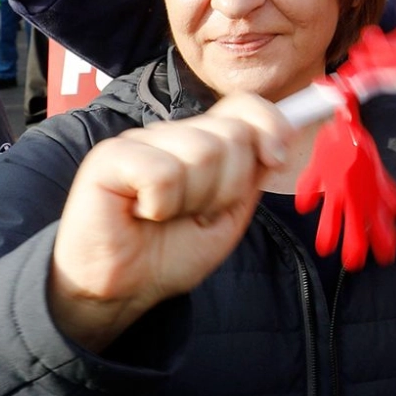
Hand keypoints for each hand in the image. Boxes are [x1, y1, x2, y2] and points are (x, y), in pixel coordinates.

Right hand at [49, 95, 300, 352]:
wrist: (127, 289)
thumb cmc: (173, 252)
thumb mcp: (231, 212)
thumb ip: (255, 172)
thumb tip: (285, 132)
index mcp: (203, 141)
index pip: (244, 106)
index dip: (270, 126)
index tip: (277, 160)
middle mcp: (173, 134)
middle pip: (233, 134)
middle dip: (230, 187)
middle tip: (199, 213)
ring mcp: (141, 141)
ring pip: (203, 151)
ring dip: (195, 200)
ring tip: (168, 216)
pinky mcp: (109, 157)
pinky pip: (162, 172)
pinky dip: (162, 205)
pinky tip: (143, 214)